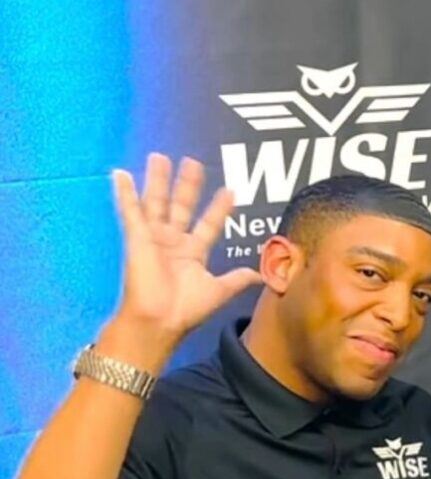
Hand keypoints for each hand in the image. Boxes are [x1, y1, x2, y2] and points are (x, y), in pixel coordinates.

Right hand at [109, 154, 261, 347]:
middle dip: (188, 185)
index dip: (219, 208)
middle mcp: (173, 243)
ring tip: (159, 157)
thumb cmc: (185, 310)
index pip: (209, 224)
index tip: (230, 190)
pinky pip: (129, 212)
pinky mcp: (136, 238)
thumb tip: (263, 275)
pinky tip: (120, 174)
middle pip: (182, 207)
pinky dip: (124, 193)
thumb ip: (238, 279)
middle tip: (194, 162)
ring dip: (158, 180)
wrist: (158, 322)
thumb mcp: (219, 291)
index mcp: (192, 254)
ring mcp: (153, 239)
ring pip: (156, 203)